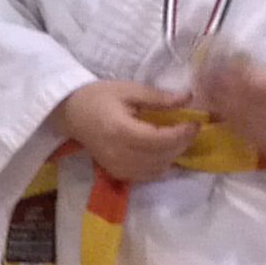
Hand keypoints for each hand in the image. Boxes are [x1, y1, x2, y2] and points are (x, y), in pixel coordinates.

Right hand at [55, 81, 197, 184]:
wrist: (70, 112)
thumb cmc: (97, 96)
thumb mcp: (127, 90)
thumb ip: (158, 97)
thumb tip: (188, 98)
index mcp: (121, 130)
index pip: (161, 140)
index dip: (183, 134)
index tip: (195, 122)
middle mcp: (119, 153)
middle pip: (162, 156)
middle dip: (181, 143)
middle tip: (188, 129)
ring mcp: (117, 166)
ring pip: (158, 168)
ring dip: (173, 155)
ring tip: (176, 139)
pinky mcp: (117, 172)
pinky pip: (148, 175)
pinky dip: (161, 165)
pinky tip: (163, 152)